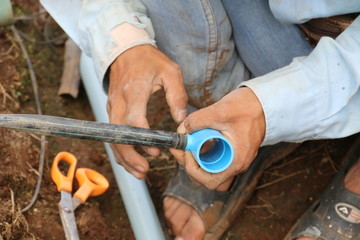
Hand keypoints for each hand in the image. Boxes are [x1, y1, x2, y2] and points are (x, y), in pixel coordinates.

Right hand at [107, 45, 187, 178]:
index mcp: (134, 91)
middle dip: (130, 156)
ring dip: (124, 158)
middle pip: (119, 135)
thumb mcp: (170, 71)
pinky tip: (130, 160)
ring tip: (140, 172)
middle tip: (145, 171)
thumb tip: (181, 119)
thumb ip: (177, 95)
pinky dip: (120, 149)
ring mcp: (112, 107)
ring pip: (113, 138)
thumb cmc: (149, 60)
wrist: (125, 50)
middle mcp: (119, 102)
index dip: (143, 139)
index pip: (134, 120)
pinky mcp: (111, 110)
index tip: (156, 151)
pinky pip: (113, 134)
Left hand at [170, 87, 264, 188]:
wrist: (264, 103)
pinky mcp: (230, 152)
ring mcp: (232, 159)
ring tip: (188, 140)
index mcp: (235, 161)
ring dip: (194, 158)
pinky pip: (212, 159)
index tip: (187, 151)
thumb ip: (198, 120)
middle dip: (189, 163)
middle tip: (180, 146)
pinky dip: (201, 152)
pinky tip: (196, 137)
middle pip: (205, 178)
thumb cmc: (248, 107)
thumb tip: (182, 130)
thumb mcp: (221, 111)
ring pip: (207, 169)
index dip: (192, 169)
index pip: (209, 181)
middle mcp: (235, 164)